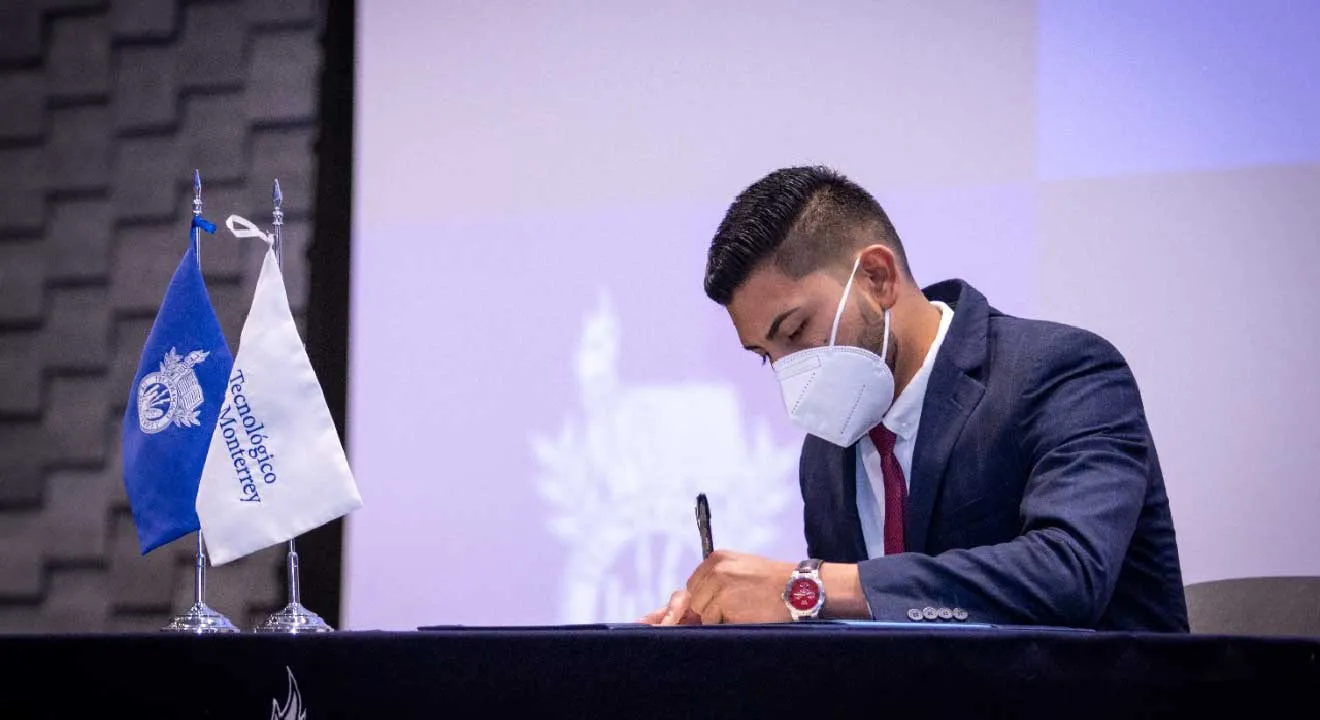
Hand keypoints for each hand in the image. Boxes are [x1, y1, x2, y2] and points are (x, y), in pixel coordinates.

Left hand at [638, 550, 795, 625]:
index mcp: (716, 558)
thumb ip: (715, 582)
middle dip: (707, 610)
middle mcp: (714, 569)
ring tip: (744, 610)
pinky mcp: (724, 603)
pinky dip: (727, 625)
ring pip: (702, 614)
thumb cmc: (772, 583)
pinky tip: (746, 615)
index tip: (712, 607)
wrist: (799, 588)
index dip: (701, 601)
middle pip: (693, 600)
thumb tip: (683, 606)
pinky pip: (713, 623)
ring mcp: (718, 586)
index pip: (692, 585)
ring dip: (718, 619)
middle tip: (734, 609)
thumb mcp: (740, 572)